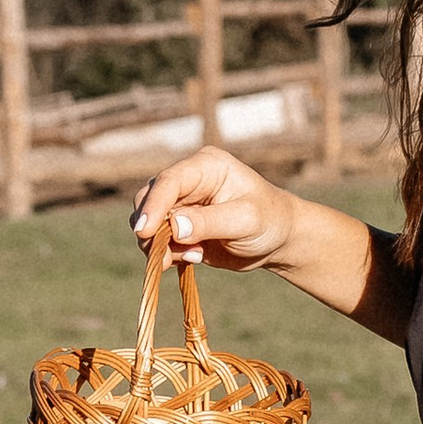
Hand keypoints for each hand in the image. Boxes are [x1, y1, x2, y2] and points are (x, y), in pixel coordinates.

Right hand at [131, 148, 299, 273]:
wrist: (278, 240)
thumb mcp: (246, 220)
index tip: (144, 231)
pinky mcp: (178, 226)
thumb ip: (210, 222)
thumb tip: (174, 227)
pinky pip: (158, 240)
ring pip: (148, 222)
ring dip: (158, 245)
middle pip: (149, 199)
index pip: (169, 181)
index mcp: (205, 167)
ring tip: (192, 255)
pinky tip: (195, 257)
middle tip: (162, 255)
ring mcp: (181, 203)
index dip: (153, 206)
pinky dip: (168, 254)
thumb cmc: (270, 221)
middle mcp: (188, 181)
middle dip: (150, 228)